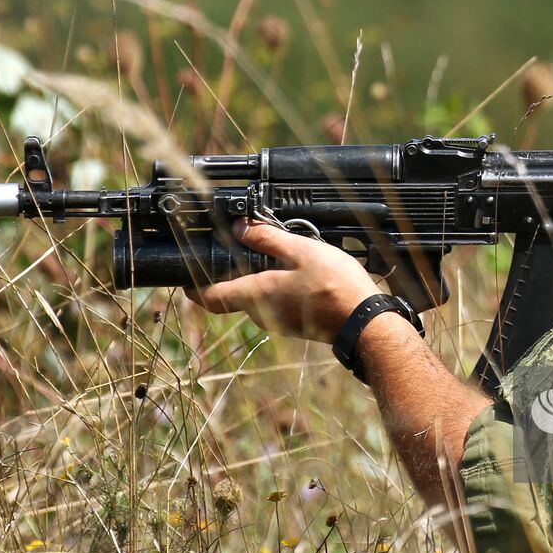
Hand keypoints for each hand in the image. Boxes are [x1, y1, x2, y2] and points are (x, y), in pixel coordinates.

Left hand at [184, 219, 379, 342]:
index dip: (193, 285)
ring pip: (255, 298)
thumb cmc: (335, 287)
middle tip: (241, 247)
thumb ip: (268, 239)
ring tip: (278, 255)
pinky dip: (276, 287)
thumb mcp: (301, 251)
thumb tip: (240, 228)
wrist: (364, 322)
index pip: (208, 296)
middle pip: (232, 294)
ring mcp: (278, 321)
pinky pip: (274, 304)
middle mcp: (260, 313)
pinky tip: (297, 272)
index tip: (187, 272)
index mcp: (255, 294)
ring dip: (258, 278)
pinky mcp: (294, 324)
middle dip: (232, 272)